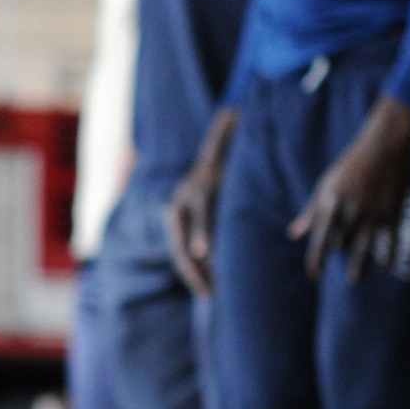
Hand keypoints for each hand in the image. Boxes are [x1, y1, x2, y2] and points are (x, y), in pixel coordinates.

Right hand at [165, 107, 240, 294]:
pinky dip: (199, 272)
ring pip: (183, 255)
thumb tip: (233, 112)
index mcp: (189, 194)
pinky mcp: (182, 235)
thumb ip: (224, 136)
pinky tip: (210, 288)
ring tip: (211, 296)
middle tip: (208, 290)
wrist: (204, 167)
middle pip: (183, 245)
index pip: (196, 217)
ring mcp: (177, 225)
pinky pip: (188, 256)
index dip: (200, 233)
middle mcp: (177, 211)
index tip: (205, 251)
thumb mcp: (220, 150)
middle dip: (195, 270)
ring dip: (197, 276)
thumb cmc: (219, 160)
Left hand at [288, 94, 409, 281]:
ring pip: (364, 247)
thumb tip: (293, 235)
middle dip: (340, 250)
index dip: (316, 260)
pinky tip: (386, 269)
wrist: (386, 143)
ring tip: (355, 281)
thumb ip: (311, 212)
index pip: (319, 239)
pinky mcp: (393, 209)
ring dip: (359, 267)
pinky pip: (390, 239)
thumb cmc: (351, 165)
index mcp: (331, 203)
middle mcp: (351, 210)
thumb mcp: (326, 186)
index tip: (314, 275)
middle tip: (343, 250)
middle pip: (341, 243)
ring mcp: (373, 211)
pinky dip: (388, 255)